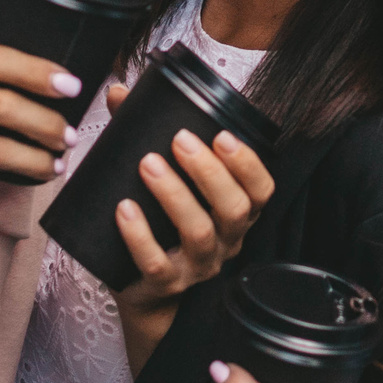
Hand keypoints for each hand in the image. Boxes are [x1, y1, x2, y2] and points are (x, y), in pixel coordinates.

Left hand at [112, 128, 273, 369]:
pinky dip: (139, 234)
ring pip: (199, 232)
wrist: (144, 290)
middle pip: (234, 209)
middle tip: (179, 139)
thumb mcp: (165, 180)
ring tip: (147, 163)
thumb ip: (145, 133)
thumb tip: (120, 92)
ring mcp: (197, 266)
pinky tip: (124, 209)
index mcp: (235, 214)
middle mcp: (225, 241)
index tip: (223, 135)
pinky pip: (155, 263)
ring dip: (174, 194)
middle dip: (209, 172)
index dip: (248, 163)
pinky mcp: (163, 284)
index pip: (262, 190)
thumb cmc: (162, 226)